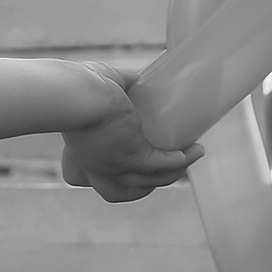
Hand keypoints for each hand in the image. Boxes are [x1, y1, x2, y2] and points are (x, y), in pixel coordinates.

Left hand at [58, 72, 204, 206]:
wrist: (78, 95)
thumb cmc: (77, 88)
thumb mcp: (95, 91)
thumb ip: (116, 85)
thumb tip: (139, 79)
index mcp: (78, 155)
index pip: (80, 178)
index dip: (96, 174)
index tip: (111, 160)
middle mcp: (96, 168)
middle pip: (118, 191)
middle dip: (141, 184)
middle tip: (160, 164)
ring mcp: (115, 167)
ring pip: (149, 181)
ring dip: (172, 172)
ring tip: (189, 153)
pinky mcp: (134, 157)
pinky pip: (164, 166)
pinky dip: (182, 160)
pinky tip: (194, 150)